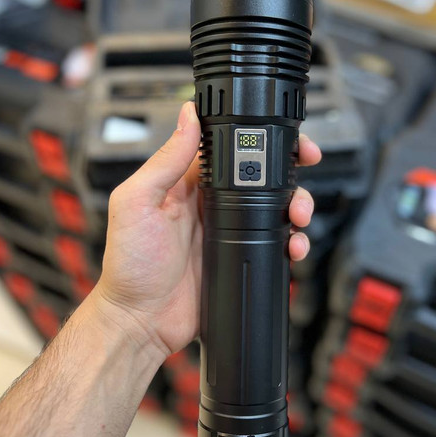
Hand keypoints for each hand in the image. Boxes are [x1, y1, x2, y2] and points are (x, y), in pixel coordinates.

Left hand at [92, 101, 320, 357]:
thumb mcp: (137, 203)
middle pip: (261, 176)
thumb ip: (165, 161)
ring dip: (296, 206)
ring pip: (276, 208)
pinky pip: (275, 244)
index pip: (228, 149)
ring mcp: (229, 232)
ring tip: (298, 217)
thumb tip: (188, 115)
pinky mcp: (240, 258)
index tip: (281, 135)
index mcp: (186, 183)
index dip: (257, 138)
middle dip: (290, 171)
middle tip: (306, 168)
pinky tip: (293, 247)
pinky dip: (292, 242)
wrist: (142, 321)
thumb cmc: (129, 264)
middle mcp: (211, 203)